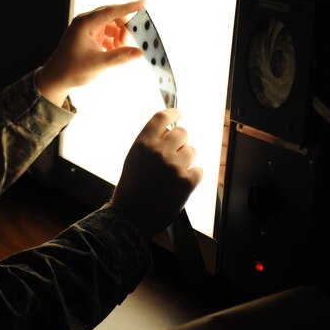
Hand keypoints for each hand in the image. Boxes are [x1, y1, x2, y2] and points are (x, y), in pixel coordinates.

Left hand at [35, 0, 144, 105]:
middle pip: (113, 15)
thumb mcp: (98, 64)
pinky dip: (114, 40)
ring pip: (112, 23)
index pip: (111, 11)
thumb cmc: (72, 70)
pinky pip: (108, 31)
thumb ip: (120, 57)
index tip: (144, 2)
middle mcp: (86, 21)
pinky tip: (113, 51)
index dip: (129, 7)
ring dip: (120, 35)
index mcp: (84, 24)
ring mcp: (87, 27)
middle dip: (124, 28)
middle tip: (128, 43)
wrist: (57, 78)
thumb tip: (140, 52)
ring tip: (120, 50)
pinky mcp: (89, 34)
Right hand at [110, 108, 202, 238]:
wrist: (131, 216)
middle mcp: (159, 151)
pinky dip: (192, 177)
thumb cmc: (131, 189)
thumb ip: (149, 143)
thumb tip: (168, 132)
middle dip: (181, 142)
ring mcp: (174, 166)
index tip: (179, 113)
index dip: (173, 113)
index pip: (162, 118)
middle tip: (174, 155)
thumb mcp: (133, 159)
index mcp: (143, 143)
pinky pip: (198, 170)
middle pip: (182, 132)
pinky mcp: (187, 181)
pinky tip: (178, 186)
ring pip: (192, 151)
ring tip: (173, 175)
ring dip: (186, 161)